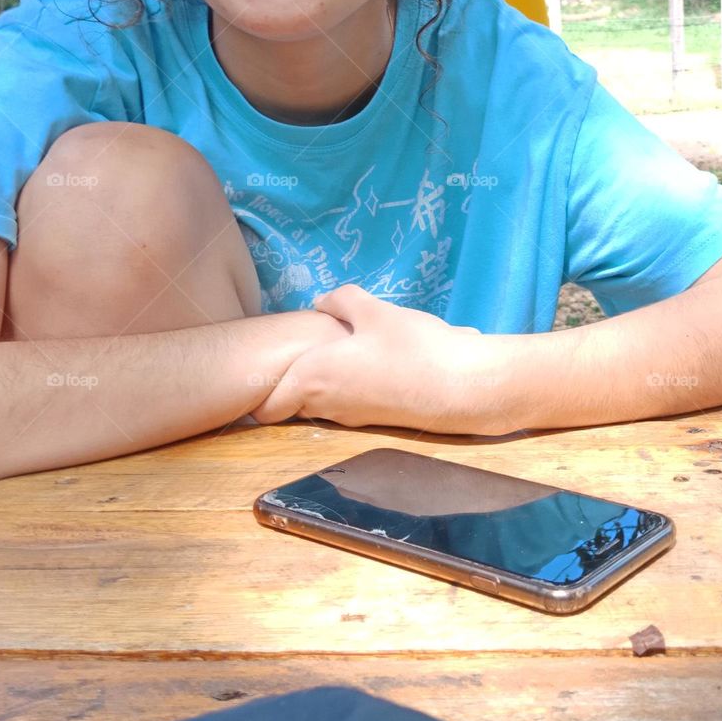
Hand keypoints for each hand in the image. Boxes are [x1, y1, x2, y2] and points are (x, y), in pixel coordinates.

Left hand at [253, 284, 499, 432]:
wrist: (463, 388)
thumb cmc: (413, 347)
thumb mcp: (375, 310)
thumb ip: (342, 300)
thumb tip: (321, 302)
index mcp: (313, 378)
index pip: (264, 407)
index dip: (258, 390)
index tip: (264, 366)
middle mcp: (325, 405)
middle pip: (289, 404)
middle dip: (288, 380)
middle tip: (301, 347)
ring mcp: (350, 417)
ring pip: (317, 405)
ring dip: (319, 381)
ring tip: (337, 348)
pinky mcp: (374, 420)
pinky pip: (343, 404)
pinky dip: (344, 387)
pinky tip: (366, 361)